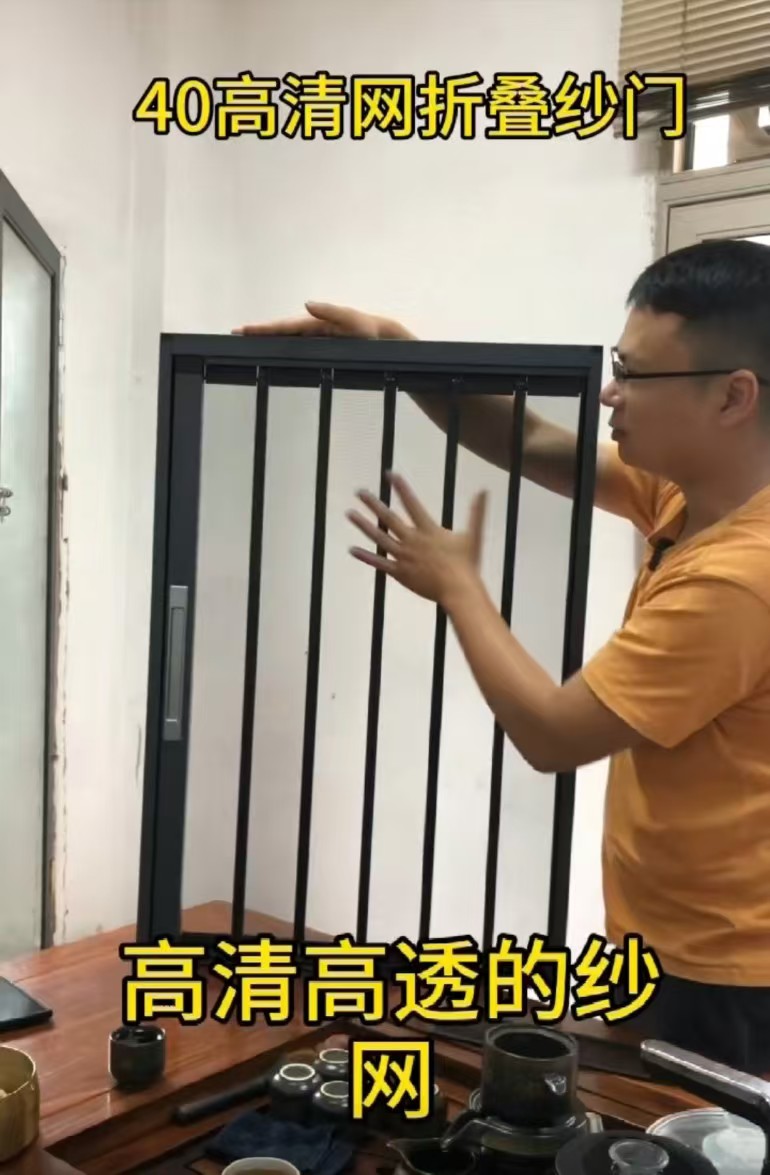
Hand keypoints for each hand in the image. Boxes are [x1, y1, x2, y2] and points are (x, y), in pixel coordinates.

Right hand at [232, 301, 413, 340]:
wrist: (384, 338)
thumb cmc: (370, 330)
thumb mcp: (353, 320)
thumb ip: (331, 312)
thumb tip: (306, 304)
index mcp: (316, 321)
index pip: (284, 326)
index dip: (263, 328)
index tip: (244, 330)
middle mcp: (312, 328)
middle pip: (280, 331)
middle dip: (257, 332)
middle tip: (233, 335)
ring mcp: (316, 338)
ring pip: (286, 339)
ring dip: (266, 340)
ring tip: (244, 343)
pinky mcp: (321, 347)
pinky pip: (296, 347)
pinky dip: (281, 348)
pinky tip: (271, 354)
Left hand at [347, 473, 487, 605]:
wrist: (458, 590)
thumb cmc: (467, 563)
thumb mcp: (473, 534)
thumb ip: (476, 511)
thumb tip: (484, 490)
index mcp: (428, 529)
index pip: (411, 503)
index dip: (400, 488)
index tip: (389, 475)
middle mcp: (412, 540)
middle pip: (389, 518)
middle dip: (373, 504)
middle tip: (359, 492)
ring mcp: (403, 557)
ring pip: (379, 538)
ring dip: (364, 525)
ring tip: (350, 514)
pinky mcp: (399, 573)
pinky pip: (379, 563)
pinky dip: (365, 557)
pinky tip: (352, 550)